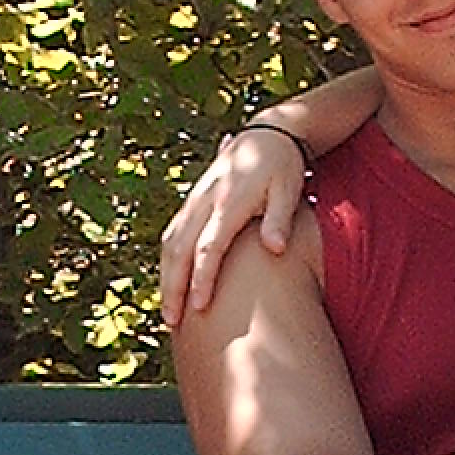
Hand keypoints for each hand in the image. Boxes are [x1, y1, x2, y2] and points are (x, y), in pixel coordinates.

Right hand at [158, 127, 309, 330]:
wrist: (268, 133)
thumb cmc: (282, 167)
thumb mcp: (289, 189)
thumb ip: (279, 219)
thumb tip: (275, 249)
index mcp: (228, 202)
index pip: (209, 247)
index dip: (201, 278)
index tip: (198, 307)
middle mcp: (205, 201)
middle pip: (179, 249)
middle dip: (173, 286)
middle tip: (172, 321)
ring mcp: (195, 200)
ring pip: (169, 242)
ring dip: (165, 276)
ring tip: (168, 311)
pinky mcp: (192, 201)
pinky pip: (172, 234)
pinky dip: (167, 261)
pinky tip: (168, 284)